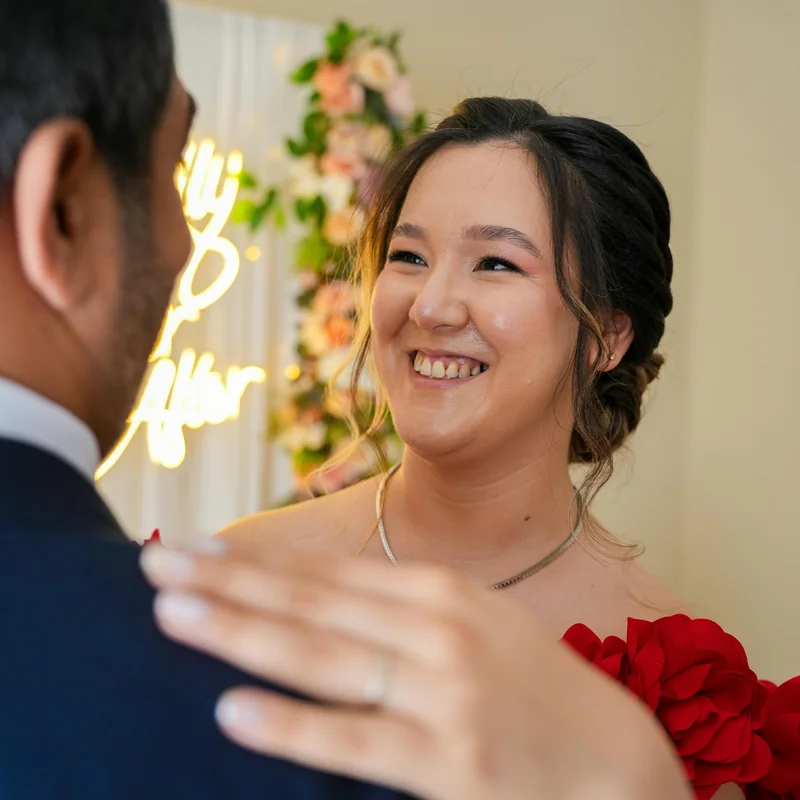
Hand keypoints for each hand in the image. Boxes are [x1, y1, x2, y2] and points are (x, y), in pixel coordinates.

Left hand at [140, 540, 691, 799]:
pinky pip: (354, 740)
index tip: (194, 550)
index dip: (254, 561)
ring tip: (172, 616)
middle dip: (228, 584)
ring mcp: (443, 694)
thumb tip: (319, 592)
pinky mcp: (450, 762)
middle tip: (155, 569)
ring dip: (240, 633)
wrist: (619, 764)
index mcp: (442, 591)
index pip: (325, 572)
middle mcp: (437, 631)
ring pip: (321, 657)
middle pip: (310, 603)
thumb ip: (402, 607)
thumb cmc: (536, 688)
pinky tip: (233, 712)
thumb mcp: (475, 623)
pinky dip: (291, 725)